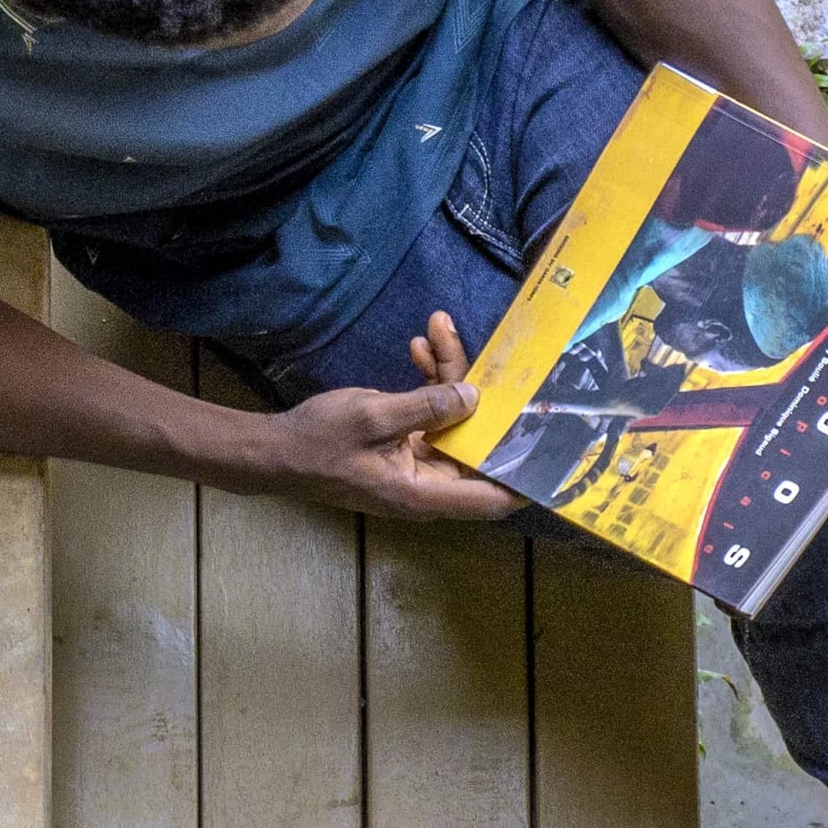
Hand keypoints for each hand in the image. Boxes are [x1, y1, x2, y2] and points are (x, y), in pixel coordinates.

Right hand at [248, 309, 514, 522]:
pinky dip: (428, 384)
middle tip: (495, 354)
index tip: (554, 448)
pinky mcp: (401, 445)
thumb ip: (426, 406)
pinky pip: (429, 416)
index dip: (526, 480)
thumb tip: (475, 397)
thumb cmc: (319, 442)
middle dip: (486, 400)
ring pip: (454, 422)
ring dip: (450, 378)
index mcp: (424, 493)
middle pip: (476, 446)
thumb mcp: (373, 416)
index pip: (491, 498)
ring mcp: (414, 464)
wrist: (274, 451)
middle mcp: (427, 484)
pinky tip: (420, 349)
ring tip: (438, 330)